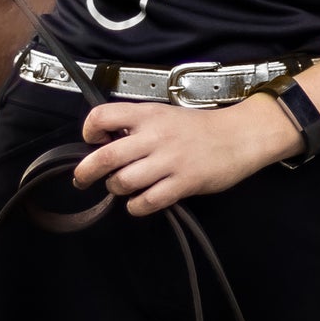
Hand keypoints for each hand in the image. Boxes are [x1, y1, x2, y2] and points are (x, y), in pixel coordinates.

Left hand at [73, 92, 300, 214]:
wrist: (238, 136)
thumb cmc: (198, 127)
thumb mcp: (164, 114)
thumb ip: (138, 125)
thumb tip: (107, 141)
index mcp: (148, 114)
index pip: (103, 115)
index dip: (89, 130)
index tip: (91, 141)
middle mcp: (154, 136)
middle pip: (106, 156)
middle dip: (87, 171)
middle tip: (81, 179)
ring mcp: (168, 161)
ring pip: (124, 181)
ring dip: (115, 189)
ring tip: (119, 187)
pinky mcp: (183, 183)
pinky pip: (148, 201)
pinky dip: (136, 206)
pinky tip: (137, 203)